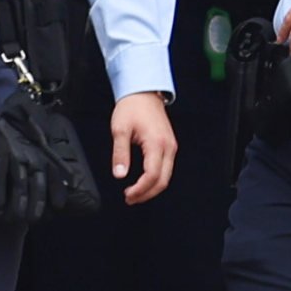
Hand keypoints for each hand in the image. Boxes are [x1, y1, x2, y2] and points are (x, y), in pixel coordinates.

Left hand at [106, 91, 177, 205]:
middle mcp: (168, 146)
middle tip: (130, 199)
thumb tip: (119, 174)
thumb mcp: (120, 130)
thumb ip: (120, 154)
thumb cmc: (132, 107)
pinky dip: (156, 178)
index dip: (140, 190)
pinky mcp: (169, 145)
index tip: (128, 195)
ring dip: (151, 188)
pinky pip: (166, 168)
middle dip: (147, 194)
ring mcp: (171, 146)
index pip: (152, 175)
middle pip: (163, 180)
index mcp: (156, 143)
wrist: (143, 92)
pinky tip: (143, 181)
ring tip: (135, 193)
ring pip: (166, 176)